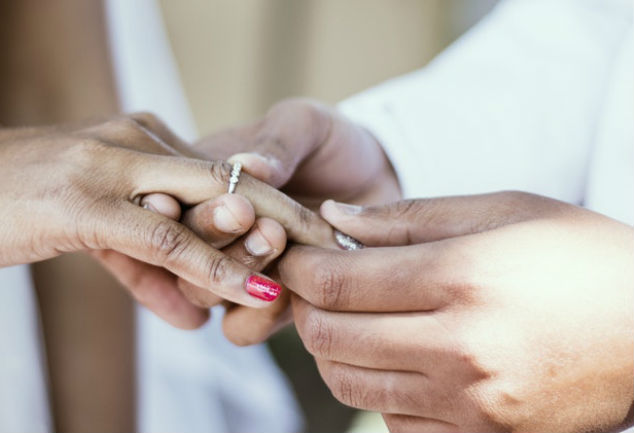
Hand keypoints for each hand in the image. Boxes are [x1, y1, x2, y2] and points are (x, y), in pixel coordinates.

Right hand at [0, 117, 336, 325]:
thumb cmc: (5, 206)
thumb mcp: (87, 233)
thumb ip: (143, 265)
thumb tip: (192, 314)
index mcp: (138, 140)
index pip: (222, 175)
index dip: (273, 208)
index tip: (314, 240)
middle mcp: (134, 141)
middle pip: (234, 181)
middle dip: (289, 219)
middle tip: (338, 251)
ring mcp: (110, 165)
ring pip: (209, 204)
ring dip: (264, 241)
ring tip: (312, 272)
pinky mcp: (81, 199)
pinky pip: (162, 235)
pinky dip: (210, 265)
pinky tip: (251, 290)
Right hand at [177, 98, 401, 343]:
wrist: (378, 180)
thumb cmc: (331, 145)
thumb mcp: (306, 127)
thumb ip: (278, 144)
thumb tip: (245, 164)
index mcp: (197, 184)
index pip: (165, 201)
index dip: (163, 206)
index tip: (174, 198)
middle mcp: (206, 233)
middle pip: (175, 252)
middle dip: (207, 233)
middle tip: (249, 213)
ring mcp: (231, 273)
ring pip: (200, 293)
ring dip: (232, 270)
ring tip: (278, 237)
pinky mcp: (264, 306)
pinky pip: (239, 329)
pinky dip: (257, 314)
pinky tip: (288, 290)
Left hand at [281, 192, 633, 431]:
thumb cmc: (579, 260)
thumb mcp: (502, 212)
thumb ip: (409, 218)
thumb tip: (336, 218)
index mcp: (464, 279)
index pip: (337, 283)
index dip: (299, 267)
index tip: (294, 256)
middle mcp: (461, 349)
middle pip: (329, 337)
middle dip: (306, 308)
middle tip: (318, 284)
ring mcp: (470, 405)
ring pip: (350, 383)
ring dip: (333, 349)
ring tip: (355, 317)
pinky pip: (390, 419)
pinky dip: (376, 388)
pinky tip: (400, 357)